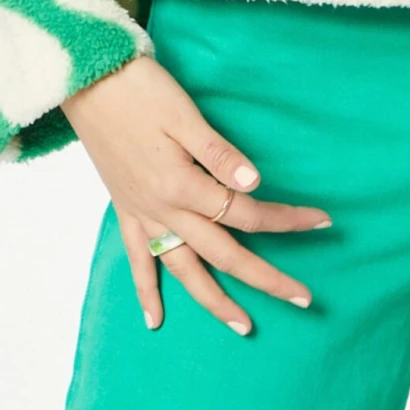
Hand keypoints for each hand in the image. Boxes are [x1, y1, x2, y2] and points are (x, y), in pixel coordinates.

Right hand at [60, 53, 333, 335]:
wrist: (87, 83)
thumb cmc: (141, 91)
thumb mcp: (184, 114)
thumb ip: (218, 153)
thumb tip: (254, 185)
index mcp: (183, 185)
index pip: (246, 213)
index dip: (286, 220)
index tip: (322, 221)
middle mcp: (165, 210)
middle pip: (224, 254)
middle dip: (265, 278)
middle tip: (302, 298)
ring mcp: (144, 214)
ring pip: (185, 269)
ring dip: (214, 301)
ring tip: (243, 326)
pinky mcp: (125, 210)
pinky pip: (137, 260)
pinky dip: (145, 291)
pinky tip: (154, 319)